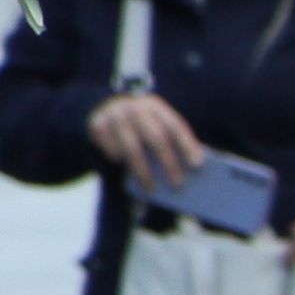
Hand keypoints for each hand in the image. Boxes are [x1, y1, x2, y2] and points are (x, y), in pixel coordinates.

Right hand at [87, 87, 211, 193]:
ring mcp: (114, 115)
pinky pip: (111, 149)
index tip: (198, 165)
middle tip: (178, 184)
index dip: (187, 145)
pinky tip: (124, 168)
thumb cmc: (139, 125)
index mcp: (155, 106)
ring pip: (132, 148)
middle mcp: (135, 107)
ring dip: (143, 171)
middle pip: (156, 137)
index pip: (175, 125)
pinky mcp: (97, 124)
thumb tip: (190, 168)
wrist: (102, 108)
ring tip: (152, 188)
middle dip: (168, 162)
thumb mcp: (153, 123)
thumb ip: (169, 139)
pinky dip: (119, 161)